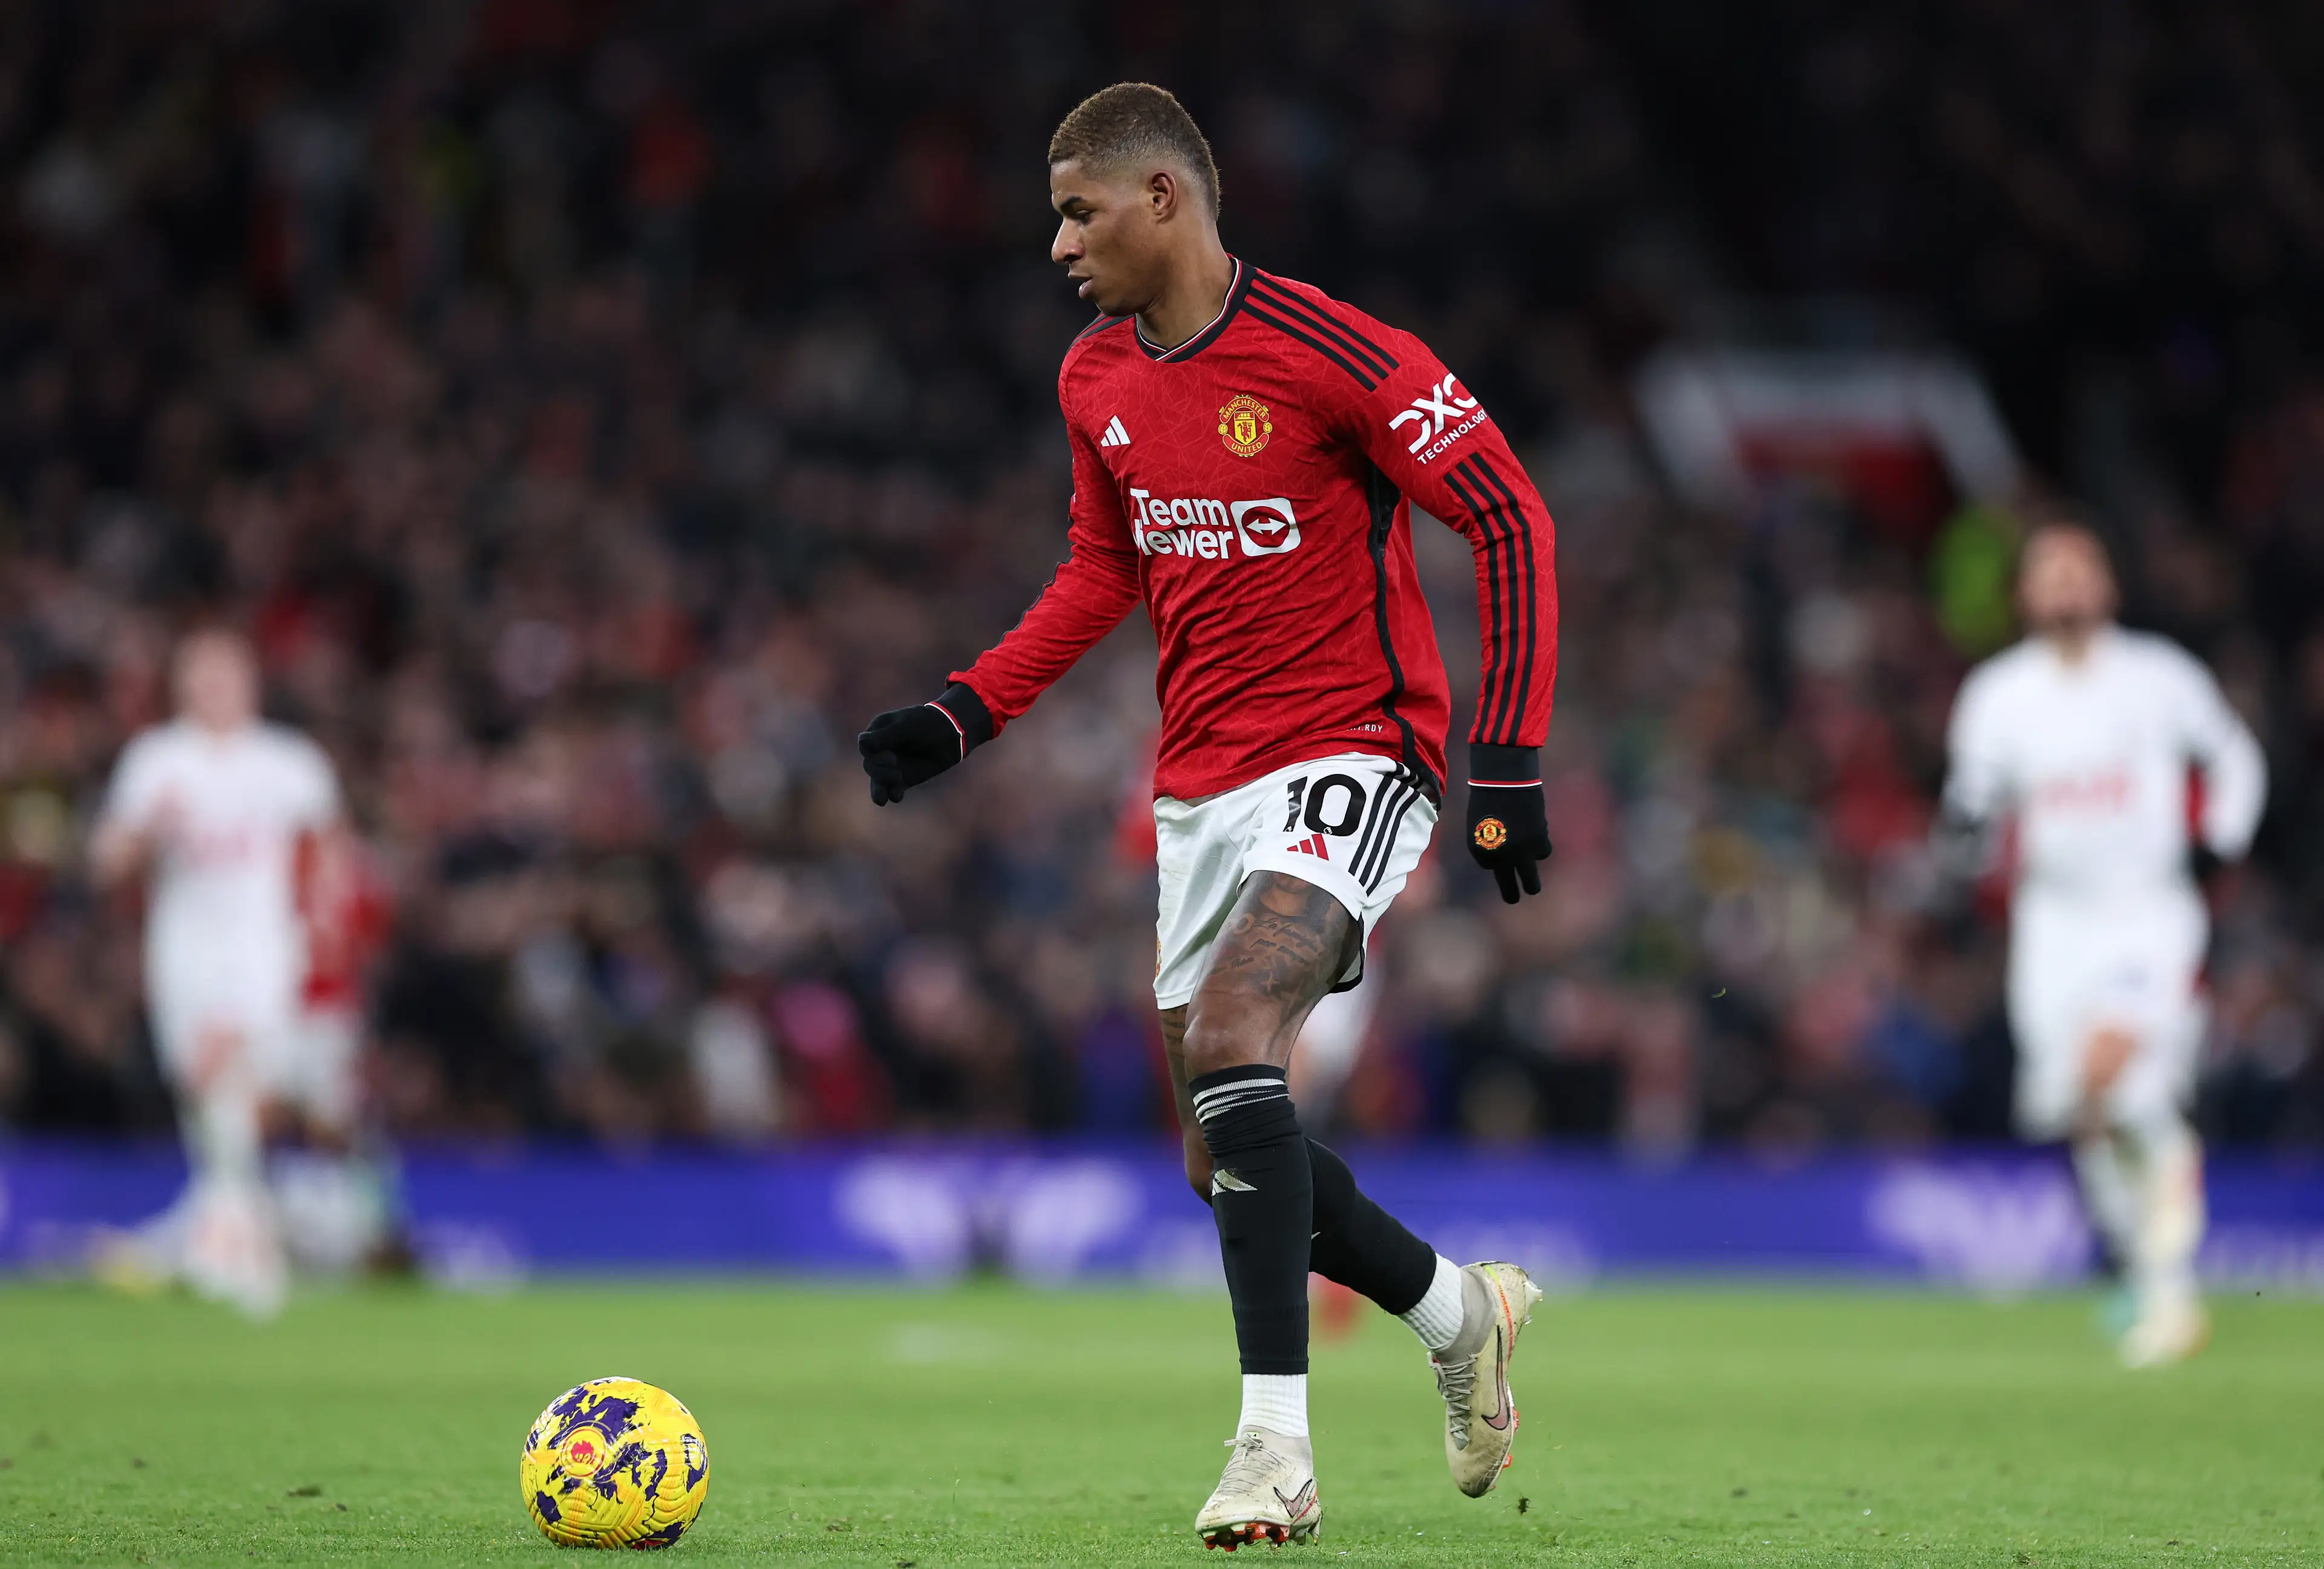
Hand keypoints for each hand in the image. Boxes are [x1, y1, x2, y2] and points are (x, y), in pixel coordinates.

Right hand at [858, 683, 991, 804]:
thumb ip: (885, 736)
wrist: (951, 735)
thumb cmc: (928, 724)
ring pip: (877, 781)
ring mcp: (891, 765)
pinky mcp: (903, 779)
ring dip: (880, 787)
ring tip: (887, 794)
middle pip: (869, 765)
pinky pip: (892, 790)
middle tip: (894, 766)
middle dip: (879, 770)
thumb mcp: (906, 726)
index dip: (872, 753)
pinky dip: (892, 795)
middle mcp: (882, 749)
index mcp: (878, 731)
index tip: (889, 755)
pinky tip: (896, 796)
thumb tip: (862, 743)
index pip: (865, 745)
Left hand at [1464, 745, 1552, 903]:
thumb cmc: (1489, 798)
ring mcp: (1521, 851)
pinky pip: (1543, 852)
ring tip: (1529, 855)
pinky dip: (1540, 846)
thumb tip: (1507, 863)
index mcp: (1480, 851)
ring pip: (1531, 875)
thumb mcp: (1479, 825)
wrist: (1505, 778)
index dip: (1496, 859)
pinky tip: (1535, 832)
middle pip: (1511, 890)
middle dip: (1513, 895)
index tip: (1499, 850)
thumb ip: (1490, 846)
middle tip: (1515, 897)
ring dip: (1530, 867)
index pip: (1491, 867)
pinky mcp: (1539, 841)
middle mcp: (1500, 857)